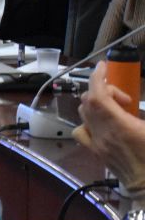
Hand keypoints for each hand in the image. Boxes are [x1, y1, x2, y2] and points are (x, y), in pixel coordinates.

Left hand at [75, 61, 144, 194]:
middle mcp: (103, 134)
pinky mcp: (97, 152)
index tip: (104, 67)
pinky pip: (82, 131)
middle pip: (89, 102)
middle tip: (124, 97)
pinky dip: (88, 121)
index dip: (98, 77)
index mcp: (120, 126)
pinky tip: (104, 124)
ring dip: (96, 104)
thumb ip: (144, 111)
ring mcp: (97, 144)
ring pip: (84, 114)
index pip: (98, 95)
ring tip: (117, 108)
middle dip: (103, 91)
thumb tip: (137, 104)